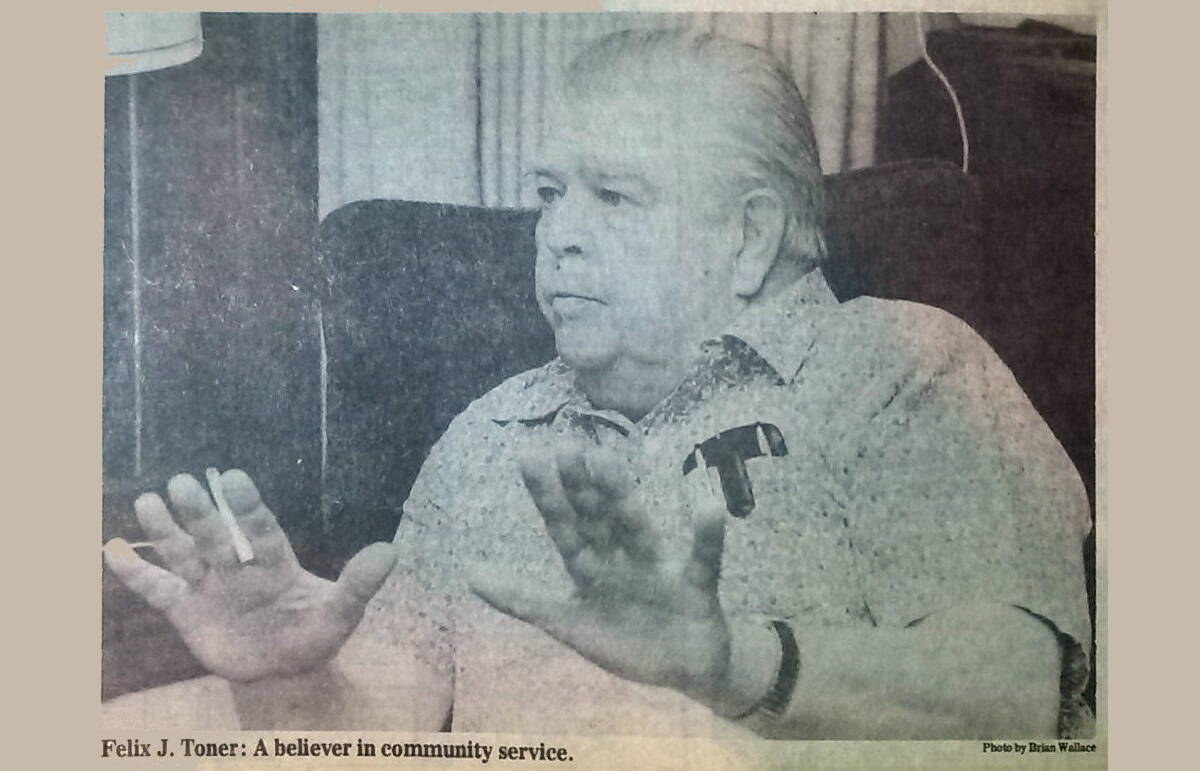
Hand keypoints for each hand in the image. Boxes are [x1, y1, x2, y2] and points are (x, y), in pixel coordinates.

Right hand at [103, 470, 395, 682]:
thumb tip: (389, 552)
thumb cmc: (314, 633)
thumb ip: (358, 584)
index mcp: (275, 562)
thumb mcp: (340, 613)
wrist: (284, 664)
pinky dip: (134, 571)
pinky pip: (156, 587)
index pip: (260, 529)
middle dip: (200, 513)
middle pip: (216, 535)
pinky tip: (111, 548)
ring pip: (184, 552)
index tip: (235, 478)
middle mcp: (238, 566)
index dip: (246, 507)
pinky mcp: (185, 608)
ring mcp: (209, 585)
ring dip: (166, 529)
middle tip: (183, 482)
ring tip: (149, 500)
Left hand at [469, 443, 733, 705]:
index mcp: (592, 568)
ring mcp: (658, 569)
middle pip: (598, 519)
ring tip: (609, 462)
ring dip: (622, 499)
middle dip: (581, 486)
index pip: (565, 527)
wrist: (686, 668)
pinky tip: (708, 507)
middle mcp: (622, 558)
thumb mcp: (569, 623)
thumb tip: (469, 574)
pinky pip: (702, 561)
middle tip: (566, 445)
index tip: (530, 456)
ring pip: (637, 530)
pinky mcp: (695, 587)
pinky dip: (706, 537)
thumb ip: (523, 600)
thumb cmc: (625, 637)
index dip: (548, 496)